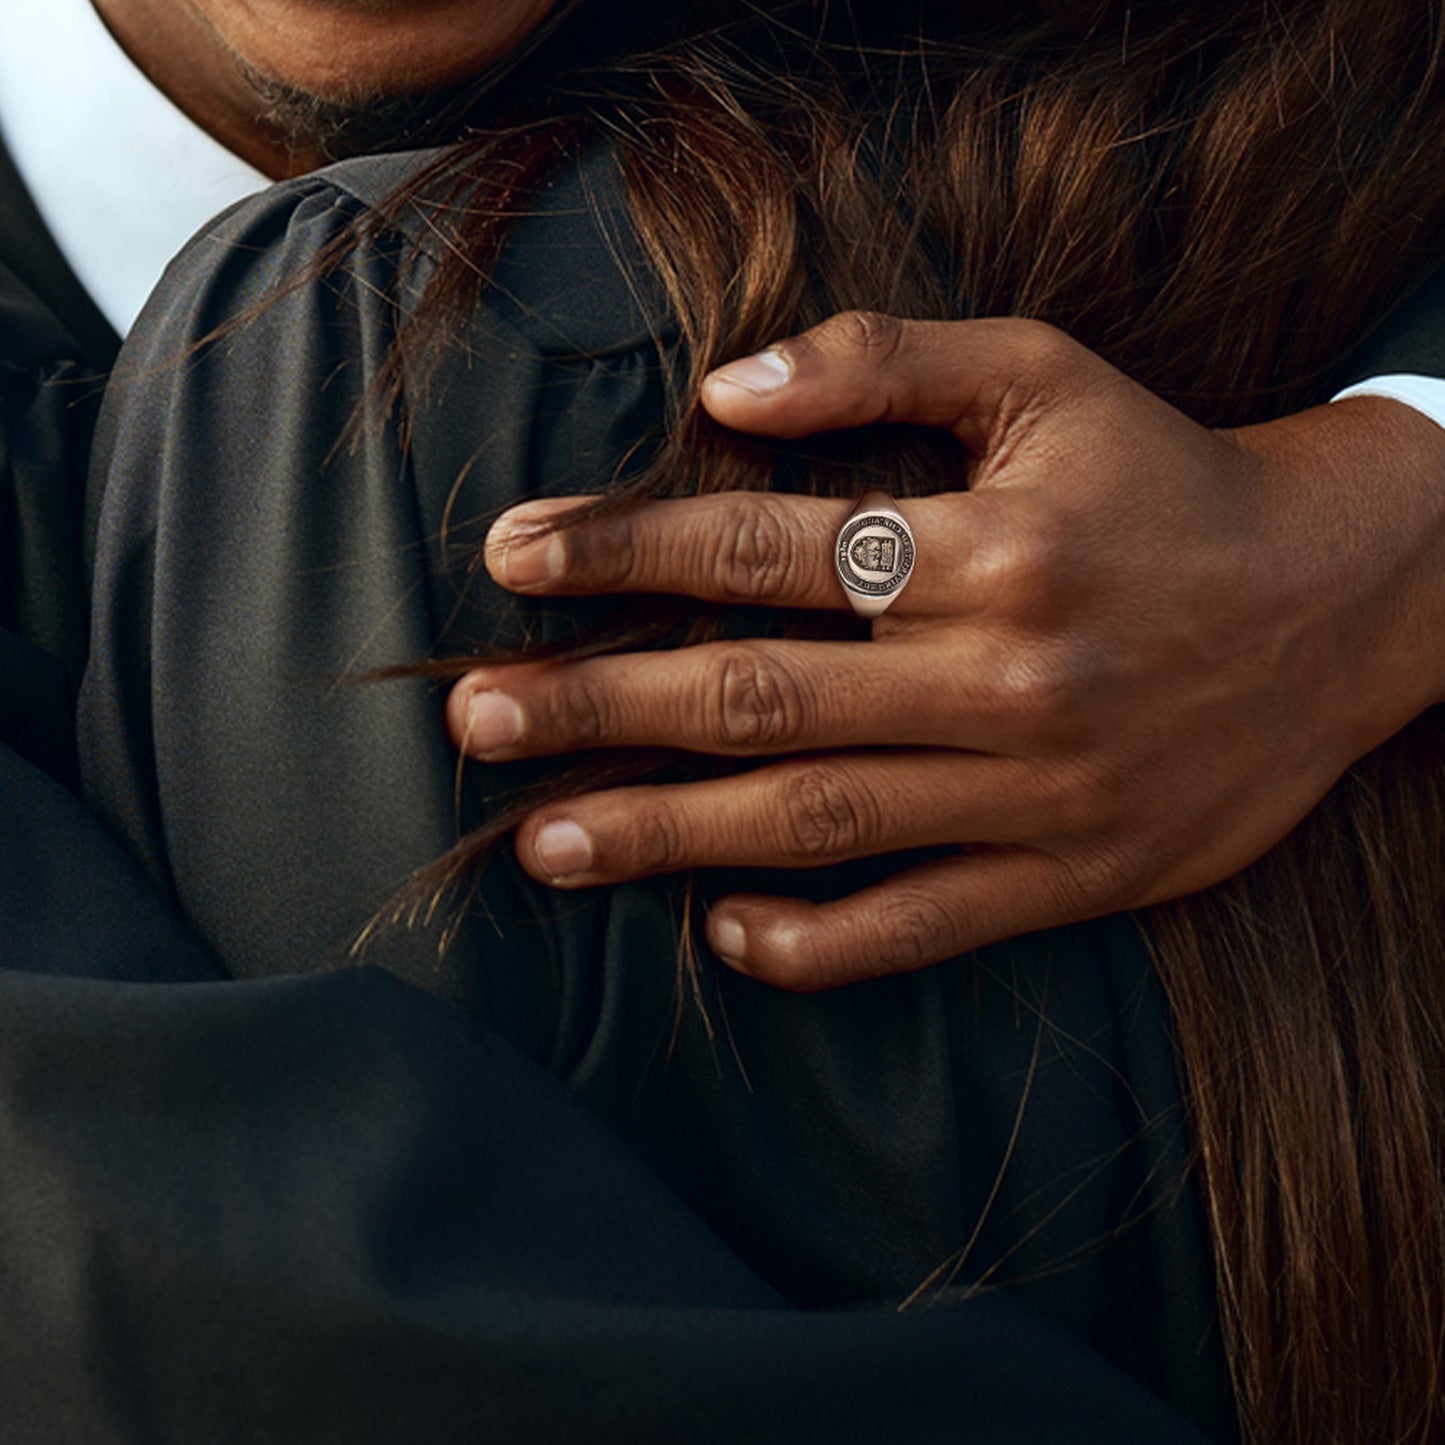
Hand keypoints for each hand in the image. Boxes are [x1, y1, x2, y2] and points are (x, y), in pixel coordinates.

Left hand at [447, 313, 1444, 989]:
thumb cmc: (1169, 479)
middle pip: (759, 700)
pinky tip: (724, 935)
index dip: (625, 550)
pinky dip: (818, 942)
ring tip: (547, 842)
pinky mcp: (1071, 877)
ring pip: (817, 822)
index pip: (763, 550)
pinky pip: (924, 926)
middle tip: (478, 721)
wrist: (1339, 606)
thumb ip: (886, 359)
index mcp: (987, 548)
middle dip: (601, 710)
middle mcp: (999, 678)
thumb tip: (724, 390)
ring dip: (667, 837)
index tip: (515, 556)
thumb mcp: (1047, 373)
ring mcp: (1033, 793)